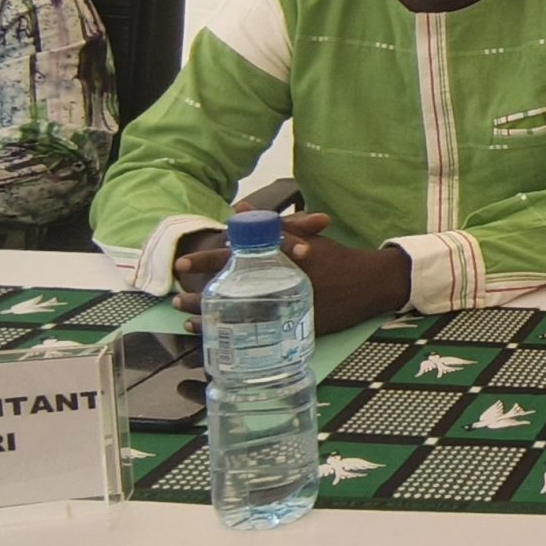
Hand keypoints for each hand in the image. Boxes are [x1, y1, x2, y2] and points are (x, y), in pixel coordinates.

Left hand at [174, 212, 409, 334]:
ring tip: (187, 318)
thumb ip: (270, 224)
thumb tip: (238, 210)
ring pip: (239, 314)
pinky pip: (257, 333)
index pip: (235, 257)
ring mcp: (286, 307)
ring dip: (211, 317)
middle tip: (176, 298)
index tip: (183, 264)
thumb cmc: (334, 257)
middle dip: (200, 294)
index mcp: (279, 258)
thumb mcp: (304, 236)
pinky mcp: (294, 327)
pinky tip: (217, 335)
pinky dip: (235, 334)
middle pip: (231, 289)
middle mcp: (280, 283)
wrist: (369, 283)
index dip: (207, 261)